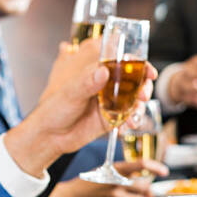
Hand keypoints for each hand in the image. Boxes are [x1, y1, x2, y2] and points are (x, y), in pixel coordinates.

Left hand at [3, 39, 157, 176]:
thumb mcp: (69, 93)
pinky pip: (129, 117)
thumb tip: (103, 71)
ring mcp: (111, 101)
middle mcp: (106, 84)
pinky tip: (127, 126)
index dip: (137, 63)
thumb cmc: (53, 108)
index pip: (120, 60)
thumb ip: (87, 82)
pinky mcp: (113, 118)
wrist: (49, 136)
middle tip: (143, 96)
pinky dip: (132, 121)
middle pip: (134, 79)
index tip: (148, 71)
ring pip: (134, 98)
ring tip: (134, 115)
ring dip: (140, 106)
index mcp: (95, 70)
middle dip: (143, 86)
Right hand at [53, 160, 167, 196]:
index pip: (140, 164)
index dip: (156, 166)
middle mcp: (116, 183)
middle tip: (151, 195)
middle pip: (144, 187)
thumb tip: (145, 184)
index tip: (165, 171)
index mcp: (115, 169)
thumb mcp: (103, 171)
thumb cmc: (88, 184)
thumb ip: (123, 175)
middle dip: (150, 192)